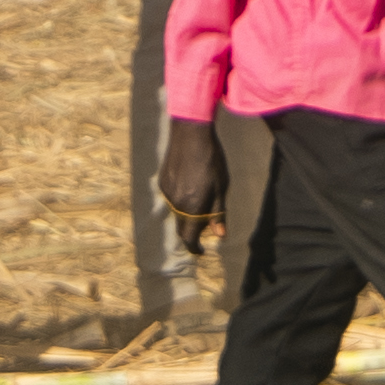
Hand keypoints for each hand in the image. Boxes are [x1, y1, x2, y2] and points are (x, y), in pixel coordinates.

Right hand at [158, 116, 224, 246]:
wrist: (190, 134)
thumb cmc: (211, 160)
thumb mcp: (221, 187)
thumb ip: (218, 212)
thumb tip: (220, 234)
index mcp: (192, 206)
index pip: (188, 237)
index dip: (195, 247)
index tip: (201, 251)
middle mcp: (176, 203)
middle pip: (181, 226)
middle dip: (192, 231)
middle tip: (205, 226)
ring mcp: (167, 192)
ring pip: (176, 212)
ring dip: (187, 213)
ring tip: (201, 196)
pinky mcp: (162, 182)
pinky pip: (171, 198)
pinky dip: (180, 199)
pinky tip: (190, 183)